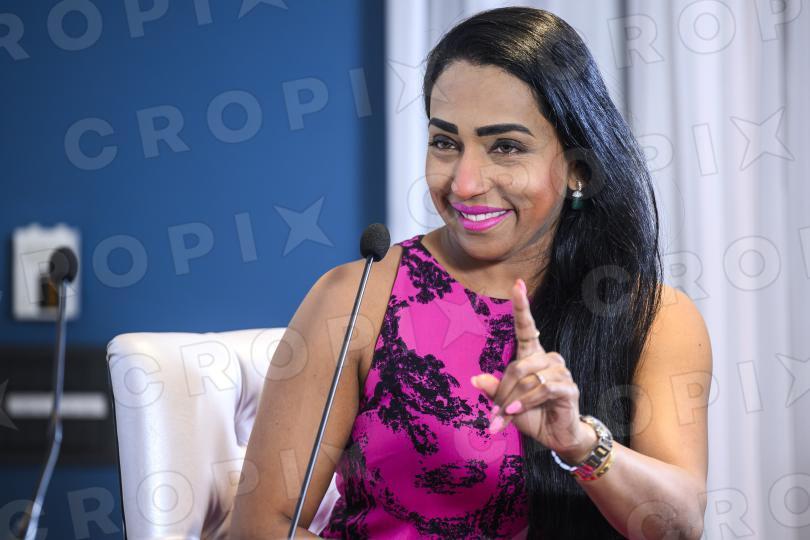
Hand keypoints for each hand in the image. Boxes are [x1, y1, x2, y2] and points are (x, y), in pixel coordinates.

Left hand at [470, 278, 595, 462]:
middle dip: (502, 392)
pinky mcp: (568, 388)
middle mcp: (548, 359)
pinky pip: (542, 388)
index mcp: (532, 357)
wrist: (557, 437)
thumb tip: (475, 378)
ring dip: (513, 400)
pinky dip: (526, 401)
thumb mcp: (506, 404)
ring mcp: (560, 372)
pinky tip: (516, 411)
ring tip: (505, 418)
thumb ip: (493, 390)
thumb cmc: (532, 415)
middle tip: (494, 415)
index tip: (517, 283)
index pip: (527, 328)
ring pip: (528, 378)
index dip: (521, 306)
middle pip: (517, 365)